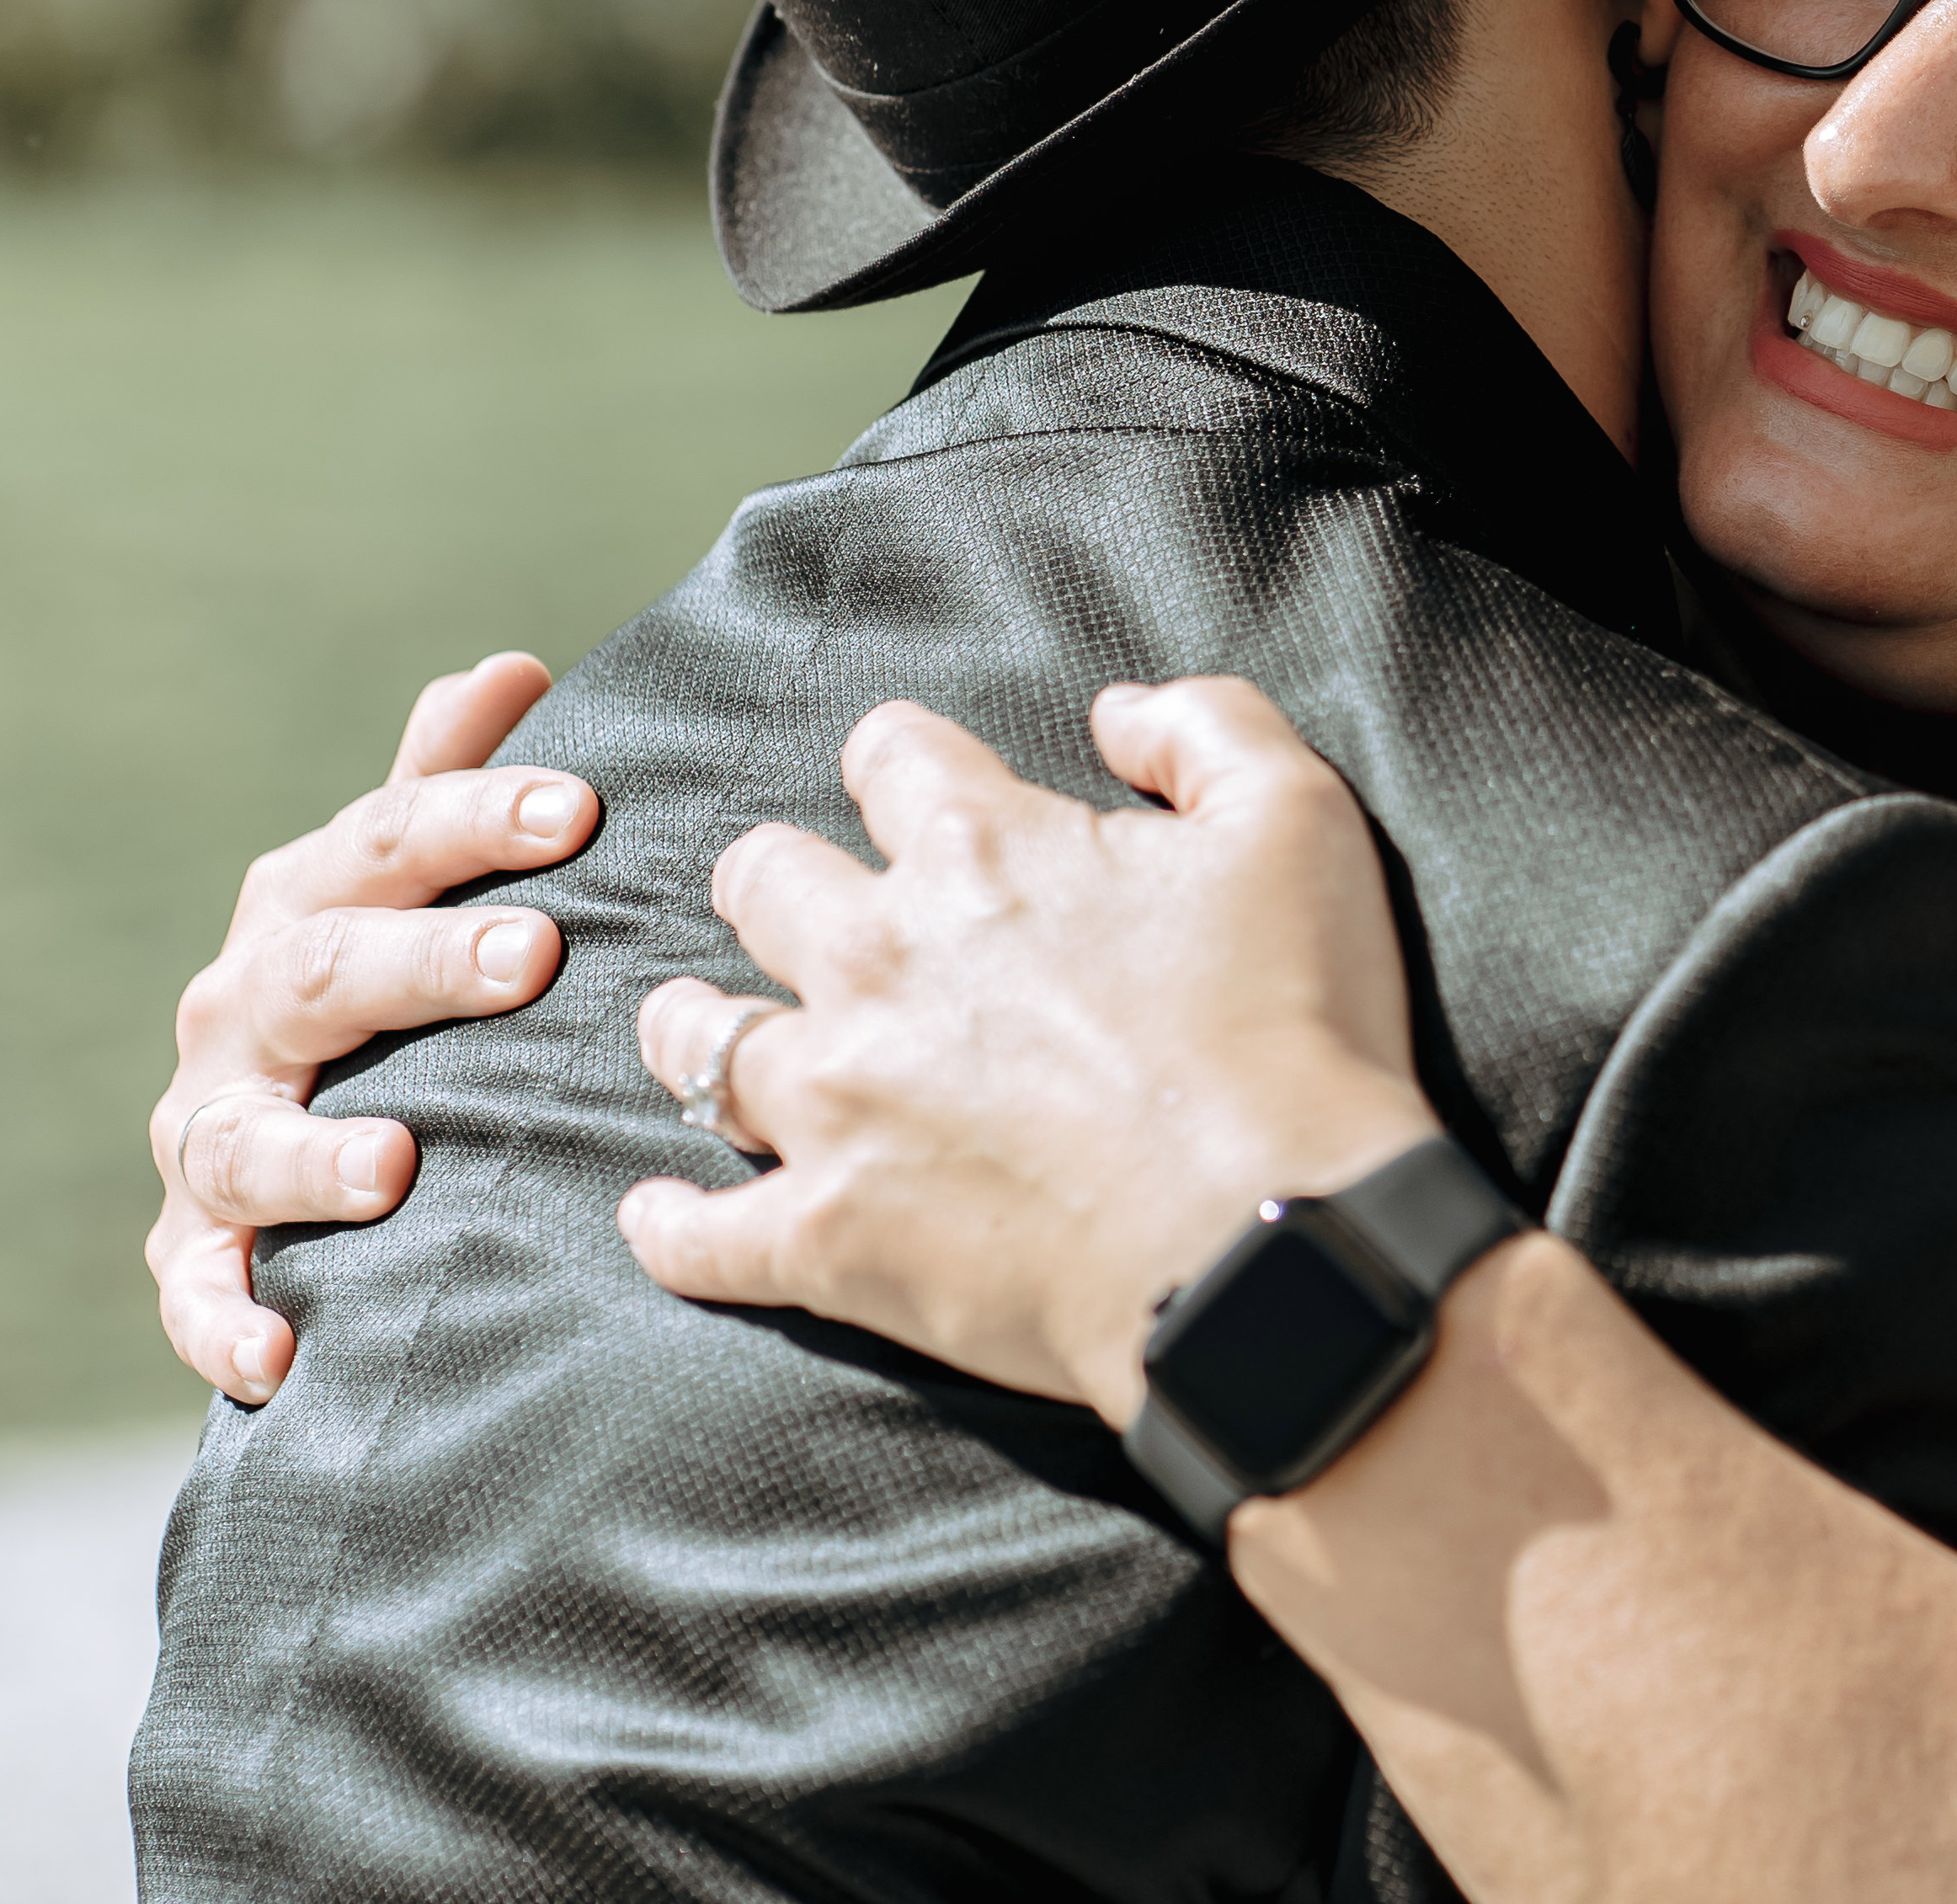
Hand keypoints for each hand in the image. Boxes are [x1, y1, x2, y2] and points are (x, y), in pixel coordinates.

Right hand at [146, 654, 595, 1402]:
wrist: (304, 1136)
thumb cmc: (383, 980)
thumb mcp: (404, 879)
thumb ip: (442, 779)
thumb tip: (509, 670)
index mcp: (305, 905)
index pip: (388, 840)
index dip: (477, 815)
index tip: (581, 807)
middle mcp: (242, 1010)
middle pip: (327, 973)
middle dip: (426, 964)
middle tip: (535, 955)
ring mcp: (210, 1128)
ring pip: (244, 1138)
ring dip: (312, 1154)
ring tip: (395, 1166)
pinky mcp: (191, 1245)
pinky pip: (196, 1290)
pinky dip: (226, 1322)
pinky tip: (280, 1352)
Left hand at [619, 679, 1437, 1421]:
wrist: (1266, 1244)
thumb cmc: (1294, 1029)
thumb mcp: (1299, 820)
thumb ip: (1206, 727)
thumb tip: (1118, 711)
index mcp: (983, 851)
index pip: (888, 756)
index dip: (899, 761)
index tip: (909, 784)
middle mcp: (878, 958)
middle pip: (760, 882)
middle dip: (774, 882)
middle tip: (796, 906)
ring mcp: (835, 1103)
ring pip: (698, 1040)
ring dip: (694, 1026)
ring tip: (700, 1029)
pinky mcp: (826, 1238)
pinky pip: (698, 1234)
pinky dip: (670, 1225)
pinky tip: (657, 1212)